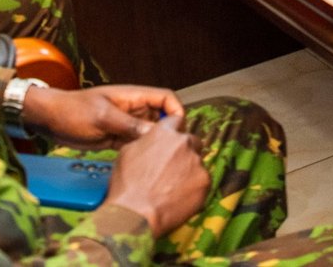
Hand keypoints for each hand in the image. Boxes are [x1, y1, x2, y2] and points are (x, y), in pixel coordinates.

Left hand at [24, 84, 183, 148]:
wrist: (50, 120)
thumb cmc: (74, 111)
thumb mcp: (103, 117)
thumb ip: (130, 125)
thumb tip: (157, 136)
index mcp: (133, 97)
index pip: (166, 98)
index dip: (176, 111)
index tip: (178, 131)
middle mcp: (134, 110)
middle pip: (161, 118)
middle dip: (168, 133)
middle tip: (170, 154)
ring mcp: (126, 125)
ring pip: (149, 135)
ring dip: (154, 147)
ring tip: (159, 164)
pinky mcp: (117, 138)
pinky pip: (136, 145)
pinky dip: (141, 154)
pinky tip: (142, 167)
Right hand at [103, 118, 207, 234]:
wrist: (136, 213)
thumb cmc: (127, 185)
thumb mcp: (127, 152)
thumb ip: (146, 141)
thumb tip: (152, 142)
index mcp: (165, 132)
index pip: (177, 120)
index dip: (175, 130)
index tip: (174, 139)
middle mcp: (184, 142)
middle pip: (192, 141)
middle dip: (185, 152)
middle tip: (173, 168)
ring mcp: (196, 162)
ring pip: (197, 162)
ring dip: (189, 170)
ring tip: (173, 187)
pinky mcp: (205, 182)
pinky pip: (202, 181)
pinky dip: (195, 188)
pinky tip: (180, 197)